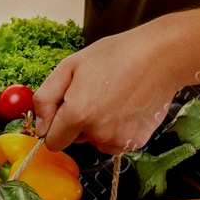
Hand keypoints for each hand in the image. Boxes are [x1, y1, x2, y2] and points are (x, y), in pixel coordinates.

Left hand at [31, 21, 188, 154]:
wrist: (159, 57)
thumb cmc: (115, 56)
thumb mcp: (69, 66)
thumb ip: (46, 98)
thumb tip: (41, 127)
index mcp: (78, 115)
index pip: (53, 141)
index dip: (55, 125)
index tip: (63, 109)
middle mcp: (99, 133)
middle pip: (75, 140)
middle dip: (77, 122)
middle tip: (91, 94)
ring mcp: (120, 140)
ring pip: (95, 141)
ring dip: (97, 126)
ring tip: (110, 97)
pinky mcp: (137, 142)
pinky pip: (115, 142)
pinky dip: (115, 129)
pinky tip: (124, 107)